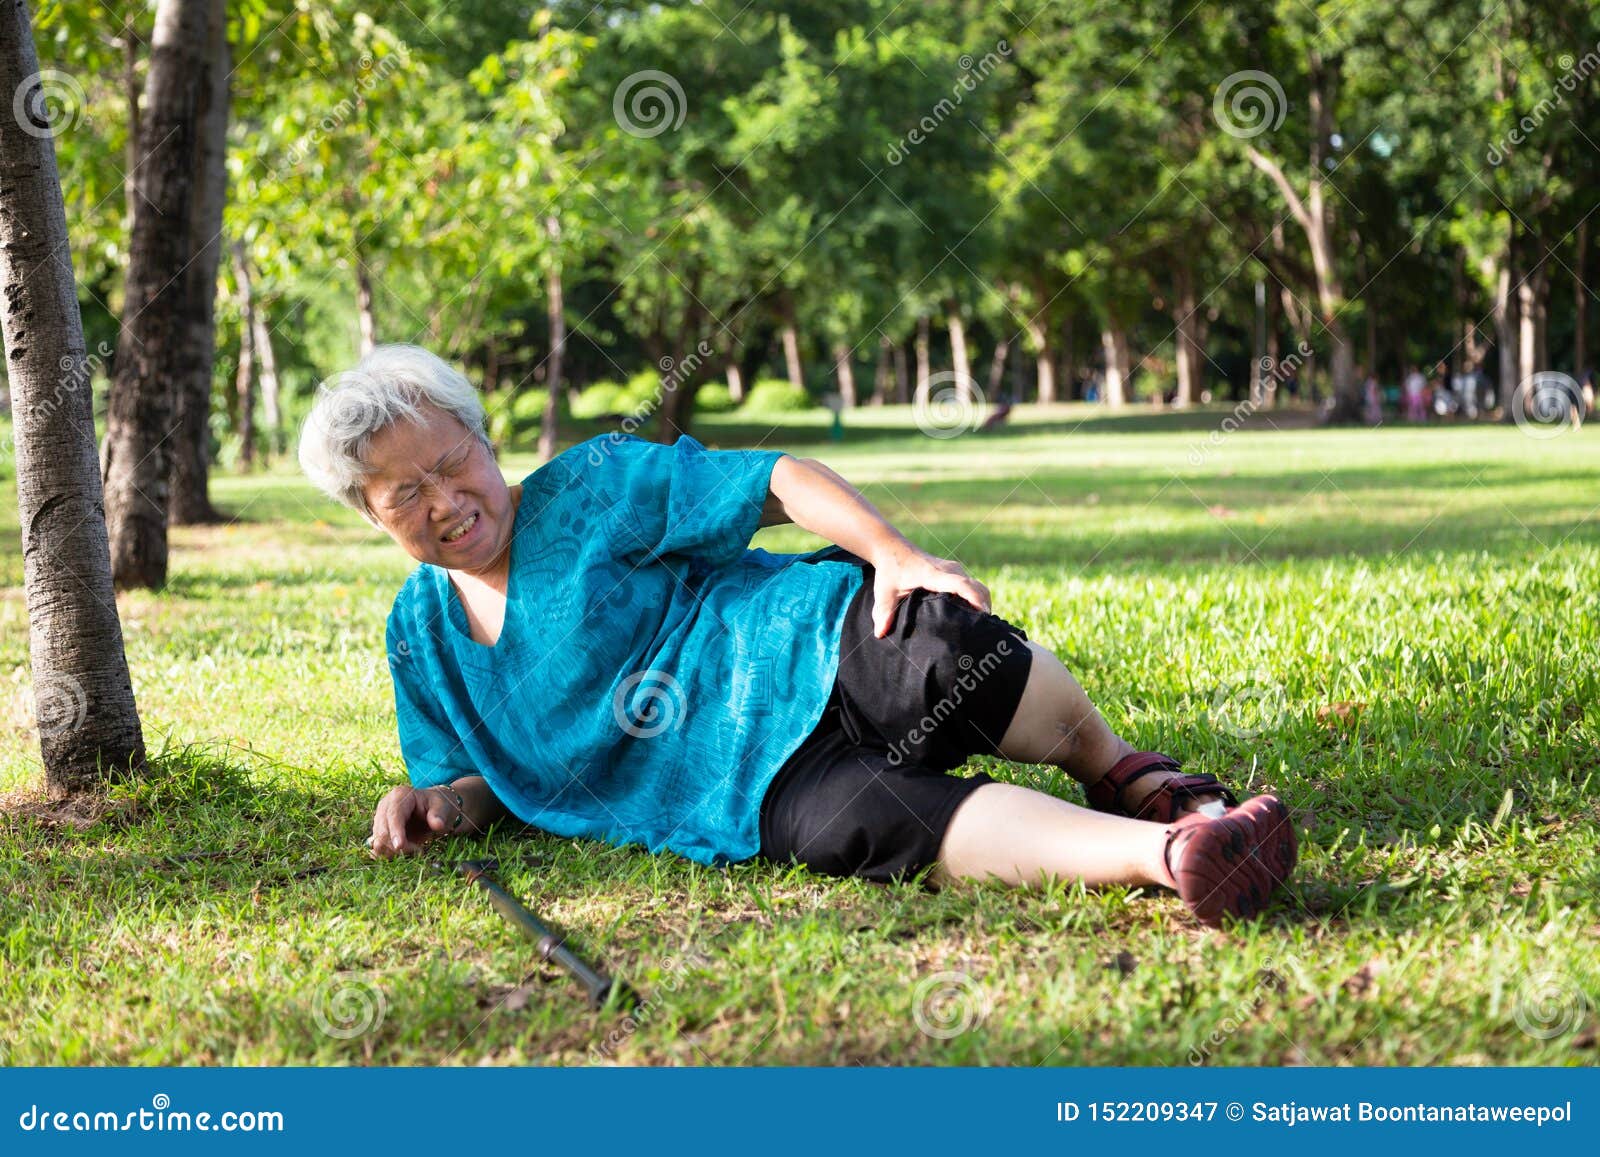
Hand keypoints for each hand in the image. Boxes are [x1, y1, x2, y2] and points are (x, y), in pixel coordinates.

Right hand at [367, 784, 462, 858]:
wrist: (433, 809)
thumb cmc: (437, 805)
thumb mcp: (442, 806)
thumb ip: (439, 815)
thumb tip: (438, 825)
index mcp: (399, 795)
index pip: (393, 815)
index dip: (395, 831)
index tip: (400, 846)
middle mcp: (385, 806)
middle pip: (383, 831)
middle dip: (399, 846)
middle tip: (419, 850)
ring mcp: (380, 820)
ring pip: (378, 843)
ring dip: (395, 852)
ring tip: (415, 849)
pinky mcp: (379, 832)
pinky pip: (378, 849)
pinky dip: (389, 855)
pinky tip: (404, 853)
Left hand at [868, 545, 990, 637]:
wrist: (893, 548)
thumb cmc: (890, 570)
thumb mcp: (884, 592)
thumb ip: (883, 612)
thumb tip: (880, 634)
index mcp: (933, 574)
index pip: (961, 584)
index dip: (974, 599)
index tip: (983, 615)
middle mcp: (949, 570)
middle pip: (977, 587)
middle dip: (984, 608)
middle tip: (983, 632)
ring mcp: (954, 569)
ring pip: (978, 586)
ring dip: (982, 604)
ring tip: (979, 627)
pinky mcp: (955, 572)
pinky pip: (973, 586)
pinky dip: (977, 599)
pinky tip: (973, 616)